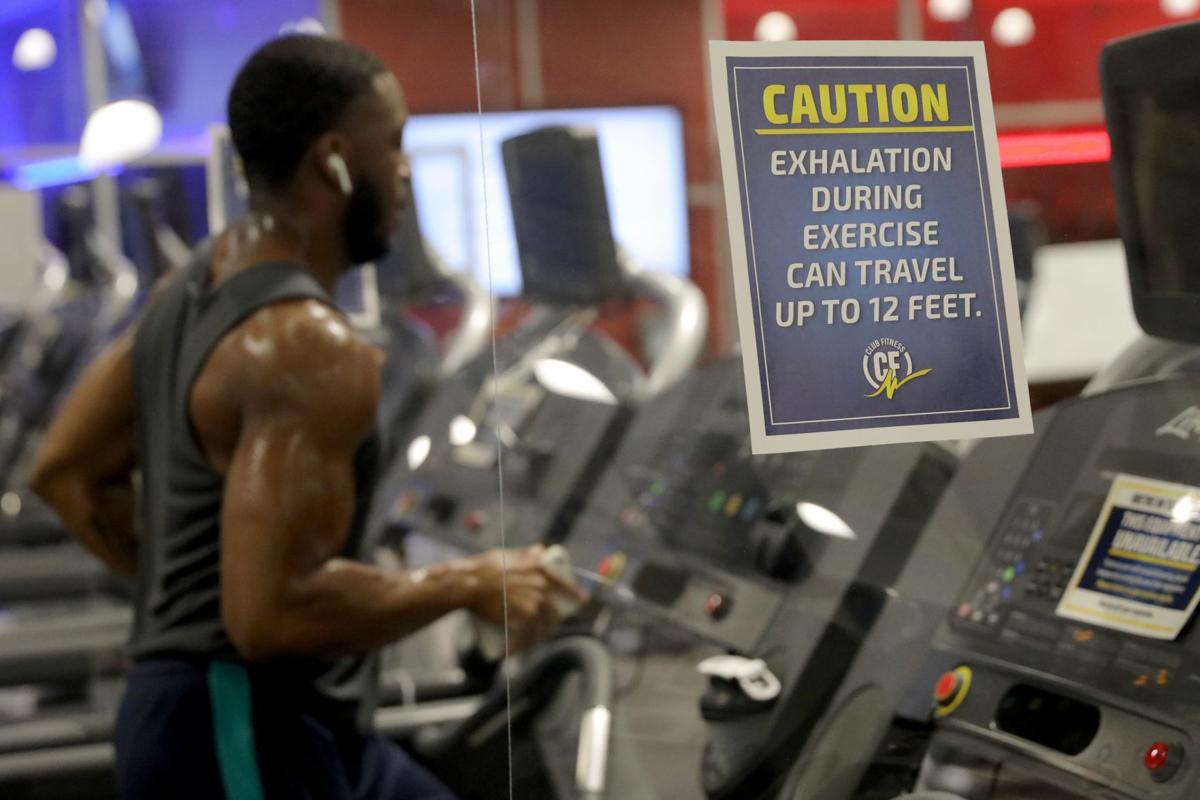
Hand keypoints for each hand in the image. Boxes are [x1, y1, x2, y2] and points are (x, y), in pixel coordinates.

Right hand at [465, 545, 587, 652]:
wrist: (469, 584)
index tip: (582, 601)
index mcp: (540, 568)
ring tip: (526, 646)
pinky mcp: (527, 613)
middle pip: (554, 611)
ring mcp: (536, 599)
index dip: (574, 593)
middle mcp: (542, 584)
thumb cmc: (482, 569)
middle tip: (543, 632)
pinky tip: (512, 652)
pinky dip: (520, 646)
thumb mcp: (507, 555)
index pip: (564, 583)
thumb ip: (525, 553)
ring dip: (536, 640)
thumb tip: (541, 549)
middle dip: (552, 625)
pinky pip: (529, 635)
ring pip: (543, 626)